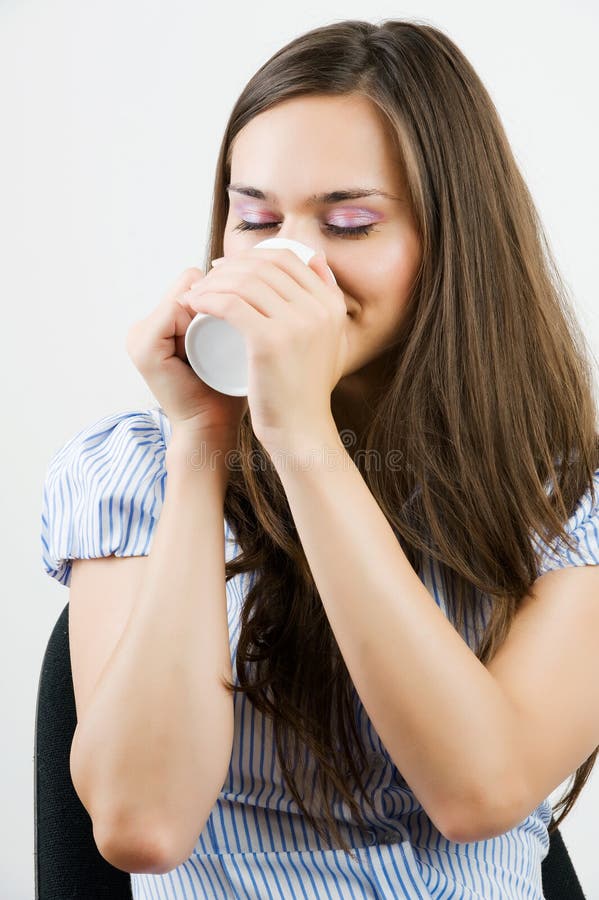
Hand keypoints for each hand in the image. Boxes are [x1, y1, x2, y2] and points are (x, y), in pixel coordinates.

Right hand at [125, 267, 248, 441]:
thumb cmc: (227, 391)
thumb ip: (236, 315)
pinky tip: (206, 342)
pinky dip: (194, 318)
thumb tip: (265, 270)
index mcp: (159, 323)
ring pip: (185, 295)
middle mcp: (144, 326)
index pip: (195, 282)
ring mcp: (139, 335)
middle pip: (190, 285)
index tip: (243, 323)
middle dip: (219, 300)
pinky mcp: (143, 346)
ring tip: (218, 347)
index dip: (226, 294)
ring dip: (210, 313)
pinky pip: (173, 310)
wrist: (213, 428)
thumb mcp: (230, 343)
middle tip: (232, 338)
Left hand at [183, 247, 347, 452]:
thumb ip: (329, 300)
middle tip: (207, 281)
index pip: (287, 259)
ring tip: (196, 295)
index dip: (252, 257)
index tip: (228, 270)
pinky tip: (193, 303)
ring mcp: (297, 324)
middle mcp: (320, 309)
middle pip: (264, 267)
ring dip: (213, 282)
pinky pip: (231, 305)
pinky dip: (207, 299)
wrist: (301, 430)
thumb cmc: (306, 389)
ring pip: (245, 282)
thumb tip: (315, 256)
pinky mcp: (271, 341)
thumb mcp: (331, 338)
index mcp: (332, 305)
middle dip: (229, 267)